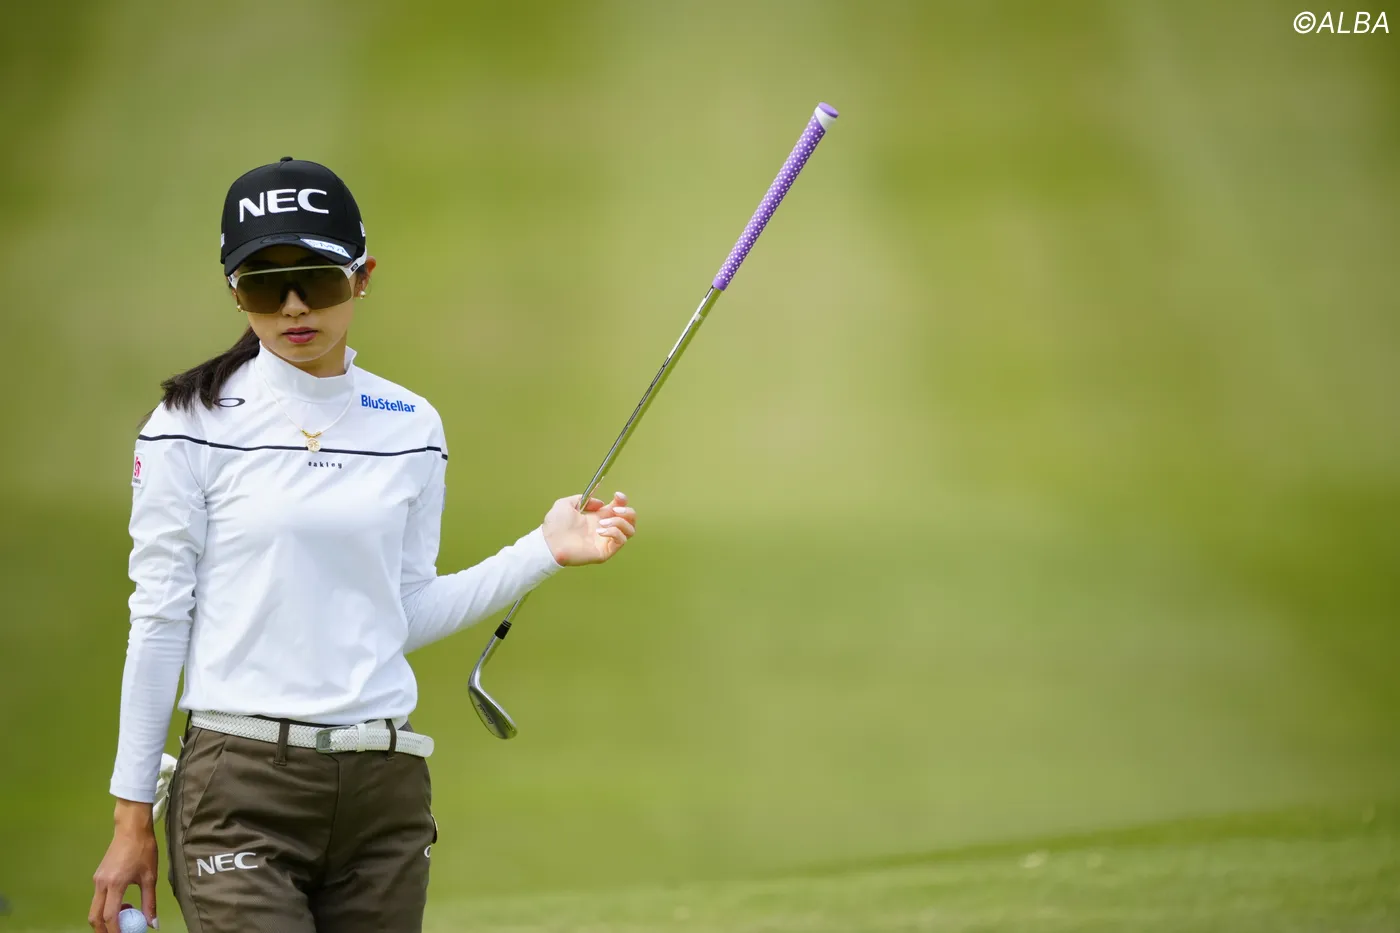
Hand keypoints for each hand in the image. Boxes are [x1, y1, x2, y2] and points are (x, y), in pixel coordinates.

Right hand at [90, 800, 158, 930]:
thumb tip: (153, 923)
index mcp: (115, 884)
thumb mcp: (150, 876)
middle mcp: (101, 884)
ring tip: (127, 913)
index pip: (109, 916)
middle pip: (94, 917)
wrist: (131, 828)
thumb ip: (150, 902)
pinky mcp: (98, 876)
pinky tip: (124, 902)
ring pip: (94, 908)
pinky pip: (98, 898)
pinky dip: (107, 906)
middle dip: (104, 930)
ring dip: (106, 917)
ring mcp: (97, 880)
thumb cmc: (143, 849)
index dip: (115, 931)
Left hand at [541, 491, 636, 565]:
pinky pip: (621, 541)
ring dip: (620, 522)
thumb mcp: (566, 503)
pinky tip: (600, 531)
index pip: (619, 508)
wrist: (549, 542)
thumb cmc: (555, 525)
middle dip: (627, 511)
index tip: (617, 495)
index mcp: (597, 517)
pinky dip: (614, 532)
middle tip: (614, 510)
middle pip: (630, 520)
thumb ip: (584, 499)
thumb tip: (600, 503)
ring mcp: (606, 541)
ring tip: (602, 522)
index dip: (622, 501)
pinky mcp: (605, 551)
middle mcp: (605, 528)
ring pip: (630, 531)